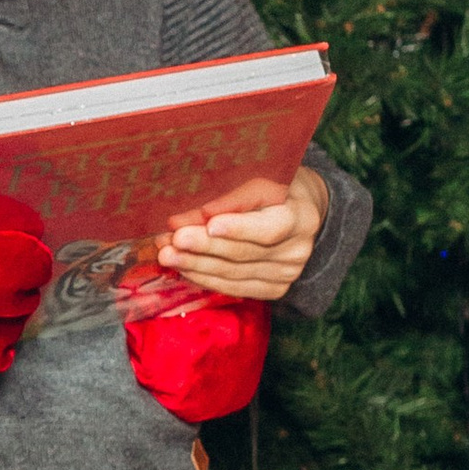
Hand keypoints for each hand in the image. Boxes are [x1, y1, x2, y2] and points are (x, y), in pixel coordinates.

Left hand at [156, 168, 328, 302]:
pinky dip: (205, 278)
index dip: (239, 229)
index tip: (210, 225)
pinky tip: (183, 268)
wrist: (297, 212)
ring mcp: (286, 274)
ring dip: (196, 265)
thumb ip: (231, 198)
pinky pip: (234, 288)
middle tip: (173, 240)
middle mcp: (297, 250)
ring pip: (234, 274)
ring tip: (167, 254)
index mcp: (301, 217)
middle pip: (244, 254)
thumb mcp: (259, 180)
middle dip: (204, 247)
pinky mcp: (274, 289)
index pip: (269, 228)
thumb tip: (194, 216)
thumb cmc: (272, 189)